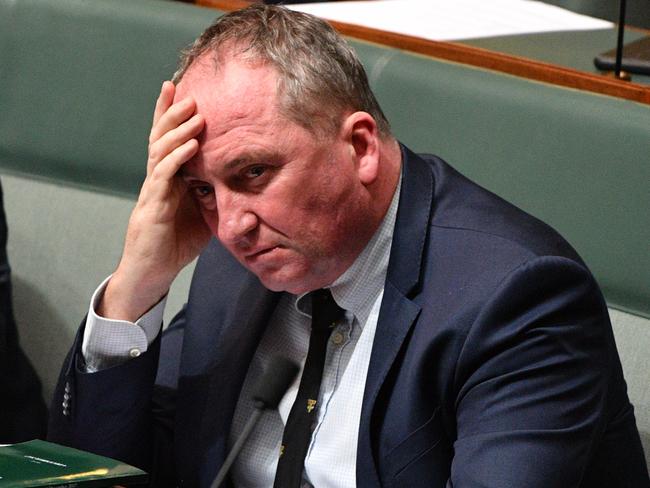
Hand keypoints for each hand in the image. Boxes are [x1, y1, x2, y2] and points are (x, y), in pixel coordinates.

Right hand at [98, 81, 208, 320]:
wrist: (152, 272)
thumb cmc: (175, 244)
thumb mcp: (202, 216)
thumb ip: (213, 196)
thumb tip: (239, 184)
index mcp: (167, 179)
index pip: (167, 141)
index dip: (169, 116)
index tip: (177, 91)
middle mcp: (157, 180)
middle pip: (160, 138)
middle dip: (171, 114)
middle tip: (187, 92)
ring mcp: (153, 191)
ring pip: (160, 152)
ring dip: (177, 130)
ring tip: (193, 112)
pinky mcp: (153, 206)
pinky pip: (164, 176)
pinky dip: (177, 158)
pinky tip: (191, 145)